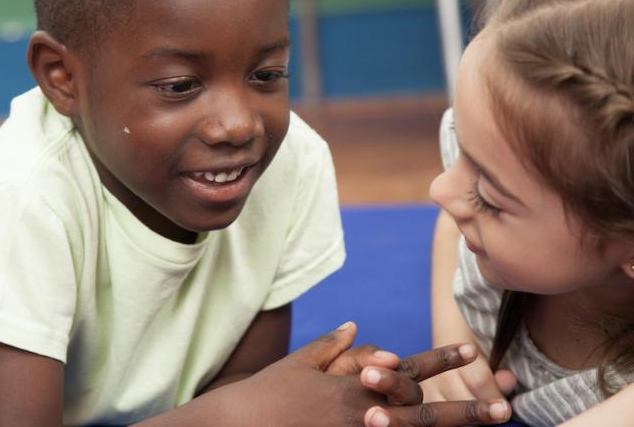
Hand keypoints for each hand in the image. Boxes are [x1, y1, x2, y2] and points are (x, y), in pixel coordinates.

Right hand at [224, 322, 510, 425]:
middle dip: (464, 409)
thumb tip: (357, 325)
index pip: (406, 369)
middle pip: (422, 409)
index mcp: (353, 382)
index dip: (441, 359)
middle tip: (503, 408)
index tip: (472, 351)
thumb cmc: (267, 393)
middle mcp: (362, 410)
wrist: (240, 424)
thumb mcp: (299, 364)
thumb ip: (332, 346)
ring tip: (486, 426)